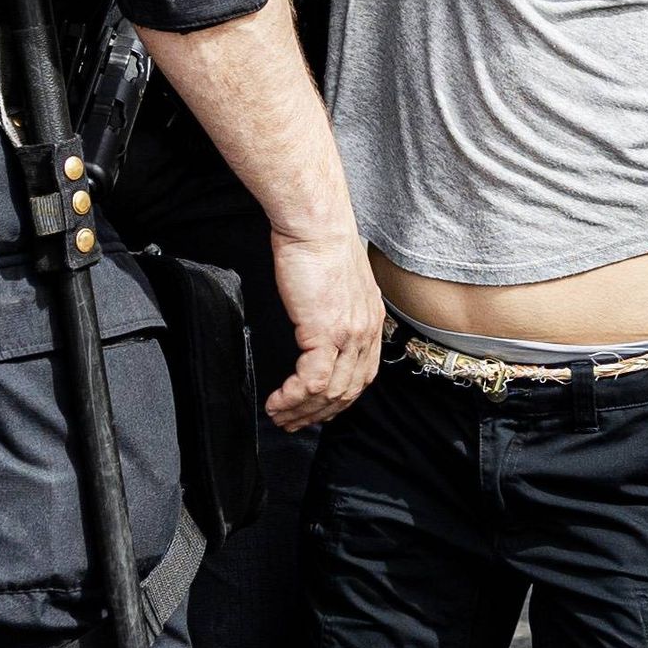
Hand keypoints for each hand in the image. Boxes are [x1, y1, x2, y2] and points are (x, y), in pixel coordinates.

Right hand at [260, 225, 383, 430]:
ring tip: (280, 417)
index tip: (318, 409)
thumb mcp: (338, 283)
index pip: (362, 375)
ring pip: (330, 392)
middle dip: (319, 414)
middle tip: (294, 422)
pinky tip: (277, 402)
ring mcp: (349, 335)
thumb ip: (336, 309)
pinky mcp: (326, 333)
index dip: (339, 399)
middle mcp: (366, 332)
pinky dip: (292, 398)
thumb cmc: (319, 245)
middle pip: (348, 391)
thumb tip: (320, 323)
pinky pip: (311, 381)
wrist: (316, 225)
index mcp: (371, 321)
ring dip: (302, 411)